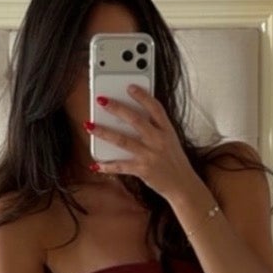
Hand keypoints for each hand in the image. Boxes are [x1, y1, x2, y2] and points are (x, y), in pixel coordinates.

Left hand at [85, 85, 194, 200]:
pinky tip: (95, 164)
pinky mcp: (142, 170)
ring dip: (104, 132)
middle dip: (117, 109)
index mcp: (167, 130)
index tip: (130, 87)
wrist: (183, 185)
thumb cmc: (173, 161)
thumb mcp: (170, 140)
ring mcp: (150, 155)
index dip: (142, 96)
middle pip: (135, 120)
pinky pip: (121, 166)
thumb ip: (156, 128)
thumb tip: (133, 116)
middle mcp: (158, 141)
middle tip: (101, 100)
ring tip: (89, 125)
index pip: (155, 108)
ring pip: (123, 140)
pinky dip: (107, 166)